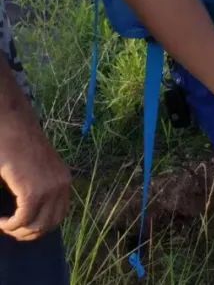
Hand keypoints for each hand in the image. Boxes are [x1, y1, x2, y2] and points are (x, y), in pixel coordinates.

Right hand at [0, 112, 71, 240]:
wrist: (11, 124)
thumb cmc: (16, 144)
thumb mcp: (33, 168)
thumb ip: (37, 186)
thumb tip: (29, 212)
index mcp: (63, 179)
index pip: (59, 215)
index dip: (39, 226)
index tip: (21, 226)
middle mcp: (62, 184)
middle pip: (50, 225)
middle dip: (28, 233)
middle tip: (10, 229)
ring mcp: (50, 188)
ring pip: (37, 226)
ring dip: (17, 231)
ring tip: (4, 224)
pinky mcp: (34, 190)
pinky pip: (23, 220)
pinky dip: (9, 225)